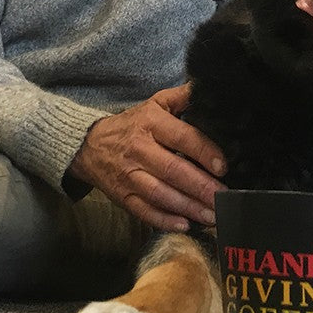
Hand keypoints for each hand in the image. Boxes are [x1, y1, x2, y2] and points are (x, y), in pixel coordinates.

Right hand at [68, 84, 226, 231]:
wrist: (88, 145)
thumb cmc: (132, 124)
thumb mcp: (155, 103)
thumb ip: (182, 96)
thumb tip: (207, 87)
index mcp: (151, 123)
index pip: (182, 138)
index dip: (204, 152)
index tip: (223, 167)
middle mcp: (140, 150)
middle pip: (174, 171)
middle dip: (201, 187)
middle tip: (224, 198)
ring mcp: (130, 176)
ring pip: (162, 195)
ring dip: (189, 208)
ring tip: (213, 215)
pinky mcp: (122, 197)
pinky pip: (144, 211)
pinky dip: (165, 220)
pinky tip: (185, 225)